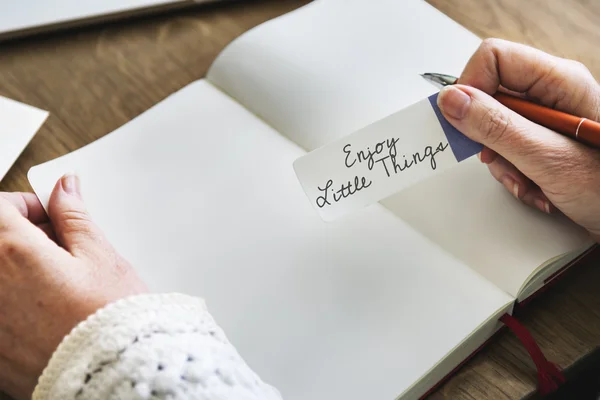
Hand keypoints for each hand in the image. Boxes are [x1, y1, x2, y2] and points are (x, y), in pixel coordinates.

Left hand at [0, 174, 146, 398]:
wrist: (112, 373)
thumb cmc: (111, 317)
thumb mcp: (100, 256)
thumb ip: (74, 217)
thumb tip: (64, 190)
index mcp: (14, 253)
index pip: (0, 206)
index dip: (28, 205)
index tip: (51, 216)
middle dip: (22, 236)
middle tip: (59, 248)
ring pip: (0, 273)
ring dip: (19, 267)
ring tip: (57, 282)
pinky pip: (2, 306)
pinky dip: (17, 300)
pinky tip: (48, 310)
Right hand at [437, 38, 599, 240]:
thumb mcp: (548, 158)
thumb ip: (497, 127)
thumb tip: (453, 100)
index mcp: (559, 81)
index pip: (493, 59)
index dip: (470, 88)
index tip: (462, 122)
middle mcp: (552, 94)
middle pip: (489, 96)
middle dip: (486, 137)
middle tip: (499, 158)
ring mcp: (546, 119)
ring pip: (493, 128)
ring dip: (502, 163)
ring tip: (528, 182)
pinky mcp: (543, 141)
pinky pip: (506, 149)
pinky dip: (513, 174)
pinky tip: (536, 189)